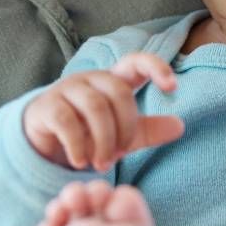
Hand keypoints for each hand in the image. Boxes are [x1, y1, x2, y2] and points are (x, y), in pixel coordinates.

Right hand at [21, 53, 183, 170]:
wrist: (46, 143)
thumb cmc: (89, 133)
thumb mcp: (124, 134)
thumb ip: (149, 130)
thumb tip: (180, 126)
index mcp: (113, 80)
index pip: (136, 61)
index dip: (156, 67)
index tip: (173, 87)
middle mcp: (90, 79)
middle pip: (118, 92)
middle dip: (125, 127)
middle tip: (120, 154)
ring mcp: (66, 89)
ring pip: (94, 106)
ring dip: (104, 140)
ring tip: (103, 164)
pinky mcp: (46, 106)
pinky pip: (66, 121)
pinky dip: (78, 146)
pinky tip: (81, 162)